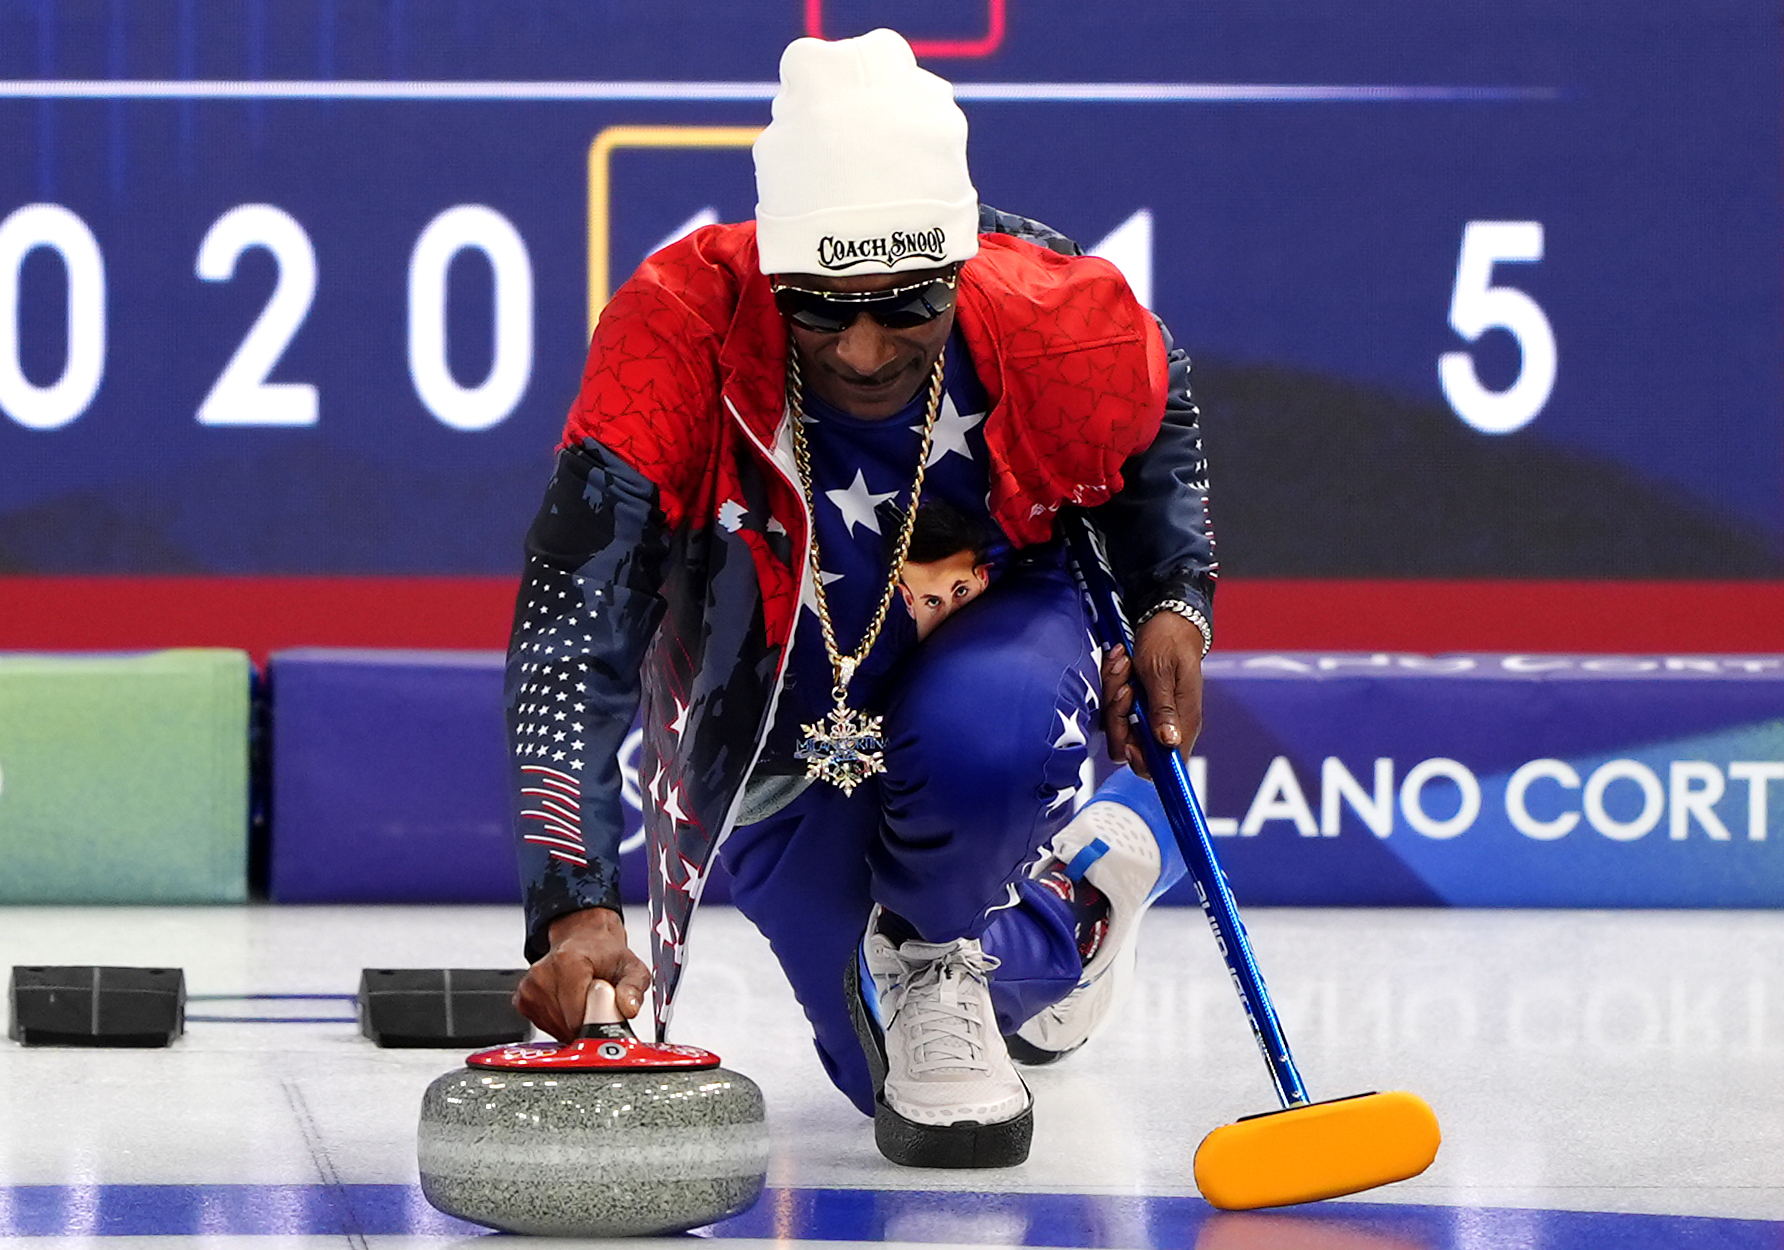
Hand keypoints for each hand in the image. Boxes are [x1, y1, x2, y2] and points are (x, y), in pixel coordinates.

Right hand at [512, 907, 651, 1042]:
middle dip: (585, 1023)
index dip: (595, 1023)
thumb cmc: (605, 954)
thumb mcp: (631, 967)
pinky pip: (544, 1026)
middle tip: (597, 1005)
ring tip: (583, 1002)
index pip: (576, 1016)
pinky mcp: (523, 999)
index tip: (605, 1015)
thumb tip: (628, 1008)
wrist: (584, 940)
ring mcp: (530, 987)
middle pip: (565, 1025)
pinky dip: (560, 1022)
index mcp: (568, 962)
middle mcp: (543, 973)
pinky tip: (569, 1005)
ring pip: (555, 1029)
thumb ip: (634, 987)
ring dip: (572, 1024)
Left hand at [1100, 610, 1204, 778]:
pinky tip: (1120, 664)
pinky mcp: (1137, 704)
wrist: (1167, 618)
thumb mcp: (1162, 672)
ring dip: (1113, 696)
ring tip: (1123, 666)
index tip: (1128, 740)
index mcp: (1181, 723)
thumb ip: (1163, 708)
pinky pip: (1115, 708)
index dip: (1142, 761)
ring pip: (1118, 727)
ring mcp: (1149, 715)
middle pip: (1131, 748)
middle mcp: (1165, 724)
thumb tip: (1168, 742)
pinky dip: (1112, 687)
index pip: (1164, 767)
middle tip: (1125, 686)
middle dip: (1118, 719)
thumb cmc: (1169, 641)